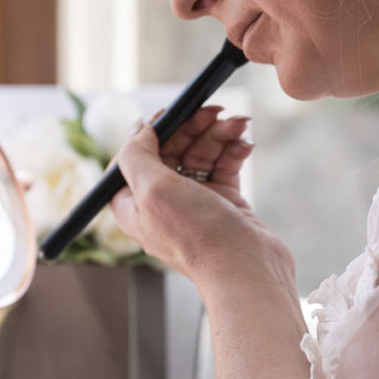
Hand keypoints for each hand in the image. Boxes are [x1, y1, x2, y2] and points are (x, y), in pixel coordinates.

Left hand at [111, 107, 287, 282]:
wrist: (246, 269)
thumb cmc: (196, 235)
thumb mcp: (152, 189)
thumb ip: (136, 155)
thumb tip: (137, 129)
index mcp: (131, 204)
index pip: (133, 155)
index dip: (151, 130)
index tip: (172, 111)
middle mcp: (158, 202)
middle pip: (169, 149)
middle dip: (192, 126)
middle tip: (213, 109)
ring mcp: (192, 202)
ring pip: (199, 154)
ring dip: (218, 134)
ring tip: (238, 123)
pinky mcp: (221, 202)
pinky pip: (223, 165)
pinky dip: (233, 150)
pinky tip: (245, 143)